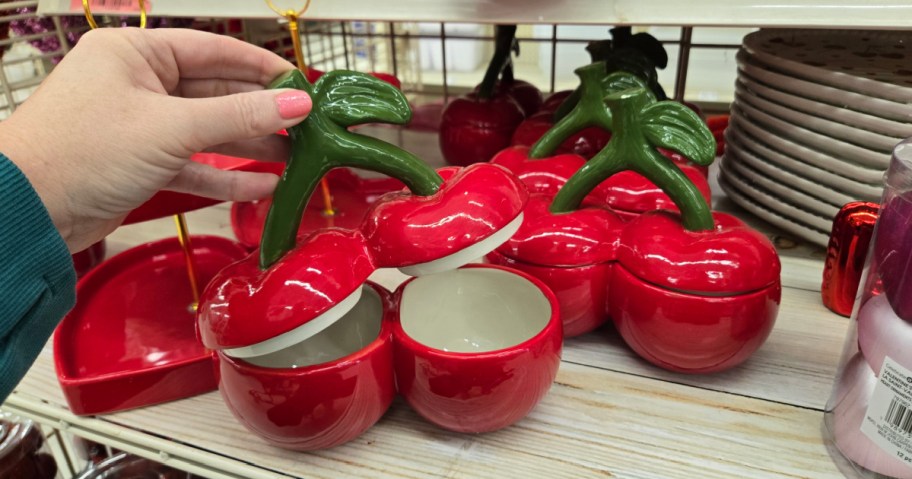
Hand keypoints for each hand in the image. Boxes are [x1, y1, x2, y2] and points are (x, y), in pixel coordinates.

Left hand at [0, 28, 311, 251]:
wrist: (28, 209)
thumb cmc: (80, 151)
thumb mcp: (171, 127)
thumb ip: (239, 115)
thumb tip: (296, 103)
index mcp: (135, 54)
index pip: (212, 50)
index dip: (260, 67)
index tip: (299, 82)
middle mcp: (138, 84)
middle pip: (214, 93)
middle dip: (260, 113)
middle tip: (304, 126)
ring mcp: (140, 126)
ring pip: (207, 131)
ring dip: (248, 146)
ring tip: (293, 158)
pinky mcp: (141, 164)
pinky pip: (193, 164)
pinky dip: (225, 176)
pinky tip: (261, 185)